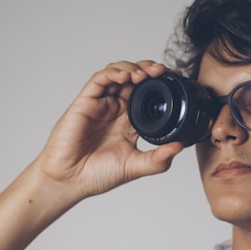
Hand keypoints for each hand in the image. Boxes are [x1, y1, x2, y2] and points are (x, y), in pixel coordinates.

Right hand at [37, 60, 183, 197]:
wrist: (70, 181)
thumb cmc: (97, 175)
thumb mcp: (134, 167)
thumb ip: (157, 159)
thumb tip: (180, 147)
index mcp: (129, 121)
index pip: (148, 94)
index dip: (161, 83)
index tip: (176, 78)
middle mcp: (116, 109)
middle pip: (135, 78)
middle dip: (150, 69)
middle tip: (163, 71)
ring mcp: (101, 104)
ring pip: (118, 73)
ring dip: (133, 68)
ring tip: (146, 74)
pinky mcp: (85, 102)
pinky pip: (99, 80)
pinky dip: (113, 72)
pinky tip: (126, 76)